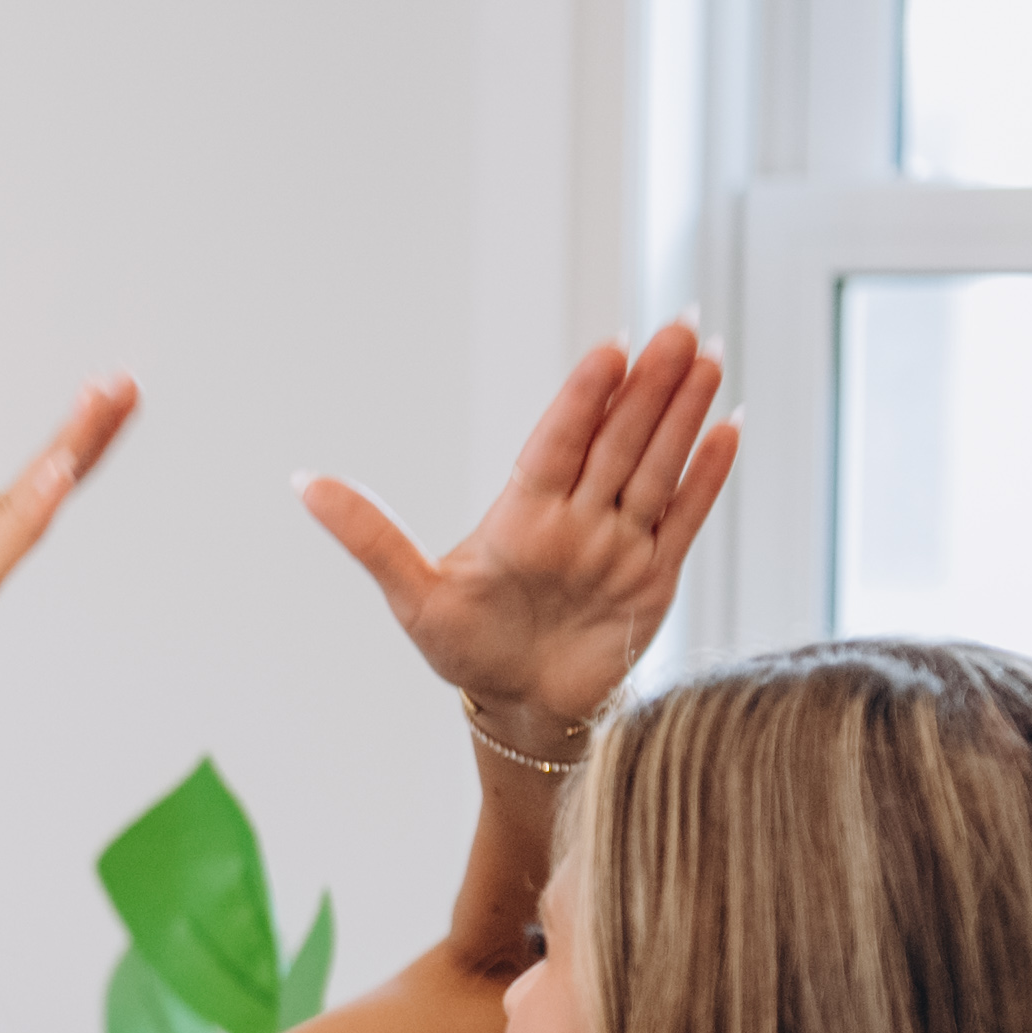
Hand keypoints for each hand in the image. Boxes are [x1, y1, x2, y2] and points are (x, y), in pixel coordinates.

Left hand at [299, 328, 732, 741]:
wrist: (521, 707)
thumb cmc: (465, 650)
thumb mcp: (411, 595)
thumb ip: (369, 536)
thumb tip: (301, 480)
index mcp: (522, 513)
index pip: (557, 443)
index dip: (582, 400)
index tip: (607, 351)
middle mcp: (577, 516)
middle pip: (618, 442)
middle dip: (649, 387)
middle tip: (679, 325)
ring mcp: (619, 542)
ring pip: (656, 468)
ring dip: (683, 415)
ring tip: (707, 355)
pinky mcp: (655, 576)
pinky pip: (686, 519)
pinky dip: (709, 478)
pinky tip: (730, 428)